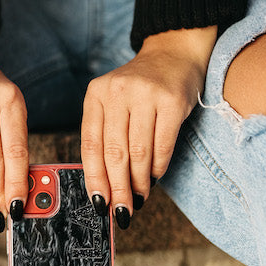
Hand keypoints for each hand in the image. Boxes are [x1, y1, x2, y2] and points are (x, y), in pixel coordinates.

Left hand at [80, 26, 216, 225]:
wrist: (174, 53)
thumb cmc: (141, 87)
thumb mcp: (114, 101)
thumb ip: (106, 134)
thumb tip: (104, 184)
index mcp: (96, 94)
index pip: (91, 144)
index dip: (94, 179)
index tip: (98, 204)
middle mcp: (117, 92)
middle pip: (114, 153)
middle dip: (117, 188)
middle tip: (121, 212)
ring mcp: (145, 95)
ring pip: (138, 153)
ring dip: (139, 183)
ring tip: (139, 198)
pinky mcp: (172, 101)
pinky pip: (163, 145)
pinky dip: (157, 168)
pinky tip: (154, 178)